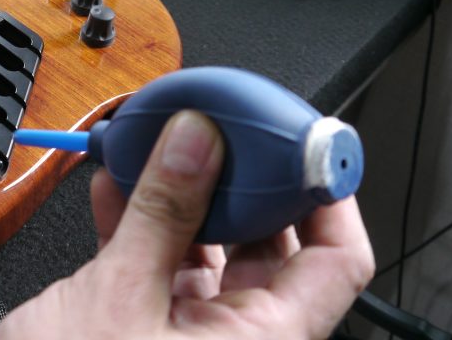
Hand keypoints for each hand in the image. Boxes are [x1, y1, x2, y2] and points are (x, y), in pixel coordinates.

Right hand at [0, 111, 374, 339]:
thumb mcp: (117, 295)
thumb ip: (160, 214)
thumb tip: (197, 142)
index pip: (335, 262)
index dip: (328, 198)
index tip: (304, 146)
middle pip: (270, 247)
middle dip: (242, 182)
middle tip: (219, 131)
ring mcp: (190, 335)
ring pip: (209, 250)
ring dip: (181, 196)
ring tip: (160, 146)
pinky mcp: (145, 328)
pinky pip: (158, 264)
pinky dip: (138, 222)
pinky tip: (116, 184)